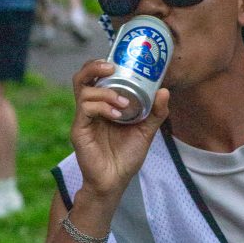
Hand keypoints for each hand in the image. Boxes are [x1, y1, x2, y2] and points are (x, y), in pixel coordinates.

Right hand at [70, 59, 169, 200]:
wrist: (115, 181)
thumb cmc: (126, 157)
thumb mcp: (145, 131)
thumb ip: (155, 112)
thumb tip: (164, 90)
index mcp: (102, 105)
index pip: (95, 76)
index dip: (103, 64)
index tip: (121, 61)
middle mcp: (90, 108)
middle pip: (81, 76)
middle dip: (94, 66)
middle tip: (112, 67)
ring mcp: (83, 119)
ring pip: (84, 90)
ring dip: (106, 92)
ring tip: (123, 103)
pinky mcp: (79, 130)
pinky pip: (85, 109)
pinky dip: (102, 107)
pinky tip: (117, 115)